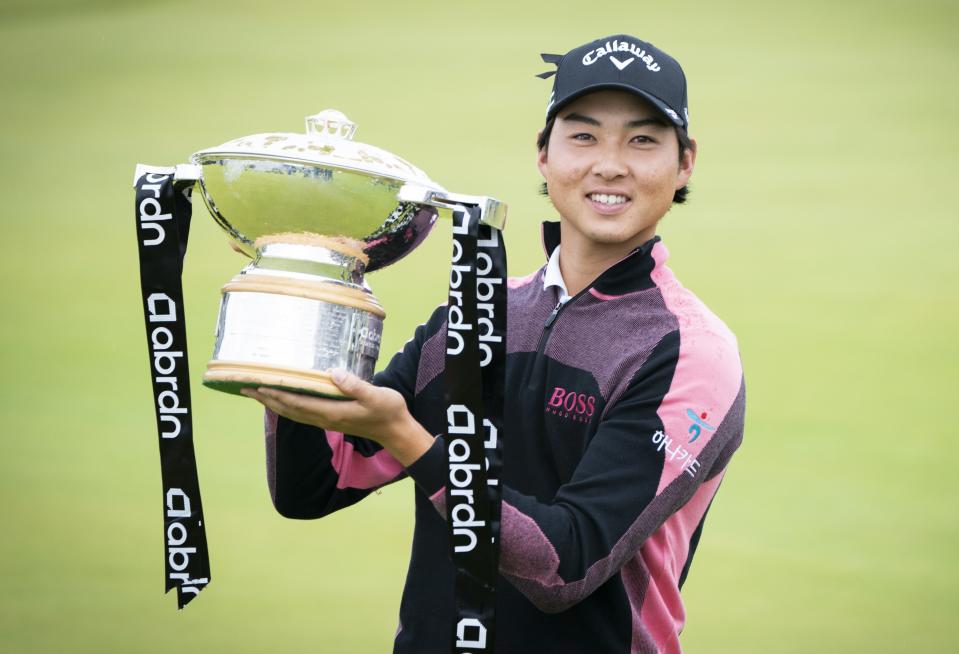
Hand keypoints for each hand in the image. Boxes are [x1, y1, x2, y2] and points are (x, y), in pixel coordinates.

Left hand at [241, 369, 433, 465]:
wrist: (396, 431)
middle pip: (289, 409)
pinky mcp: (331, 418)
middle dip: (266, 398)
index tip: (258, 385)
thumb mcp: (376, 395)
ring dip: (273, 403)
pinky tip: (283, 399)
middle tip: (245, 387)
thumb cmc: (388, 411)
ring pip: (293, 412)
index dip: (277, 394)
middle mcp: (325, 418)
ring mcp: (327, 420)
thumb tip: (333, 373)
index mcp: (333, 412)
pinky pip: (302, 412)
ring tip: (256, 393)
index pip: (298, 403)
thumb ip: (355, 385)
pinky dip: (287, 405)